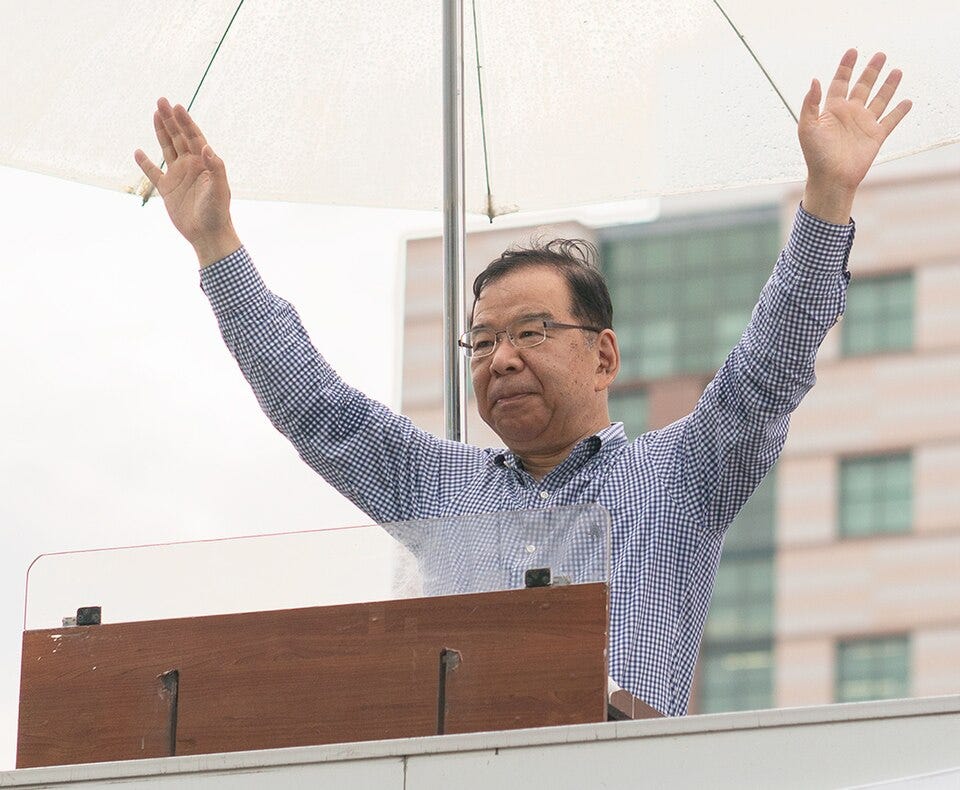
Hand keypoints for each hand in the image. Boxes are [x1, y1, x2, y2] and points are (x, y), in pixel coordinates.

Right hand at [134, 99, 241, 265]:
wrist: (208, 234)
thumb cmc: (218, 212)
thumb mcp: (220, 189)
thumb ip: (216, 167)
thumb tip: (207, 147)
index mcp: (205, 163)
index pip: (194, 137)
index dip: (185, 121)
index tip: (177, 106)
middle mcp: (191, 166)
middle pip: (179, 137)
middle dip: (171, 119)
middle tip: (161, 100)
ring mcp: (178, 176)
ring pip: (167, 148)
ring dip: (161, 131)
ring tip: (155, 113)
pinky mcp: (167, 189)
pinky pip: (153, 173)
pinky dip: (145, 163)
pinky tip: (138, 152)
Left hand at [799, 49, 911, 223]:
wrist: (831, 178)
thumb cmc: (815, 156)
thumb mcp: (807, 127)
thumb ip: (810, 104)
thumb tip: (814, 80)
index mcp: (832, 110)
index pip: (840, 82)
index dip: (846, 67)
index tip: (853, 51)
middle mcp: (849, 114)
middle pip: (863, 86)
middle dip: (871, 71)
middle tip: (880, 55)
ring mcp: (863, 124)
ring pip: (879, 99)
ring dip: (888, 86)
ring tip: (897, 70)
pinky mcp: (876, 136)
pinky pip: (890, 120)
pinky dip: (899, 111)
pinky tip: (906, 101)